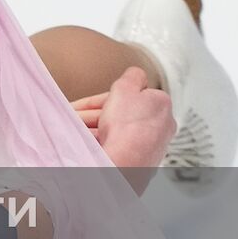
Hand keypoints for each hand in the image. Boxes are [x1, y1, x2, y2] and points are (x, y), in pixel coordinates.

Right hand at [71, 67, 175, 185]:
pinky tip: (86, 143)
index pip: (131, 94)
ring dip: (93, 127)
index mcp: (161, 105)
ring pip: (116, 131)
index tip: (90, 102)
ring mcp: (151, 147)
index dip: (106, 96)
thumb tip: (136, 74)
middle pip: (121, 113)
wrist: (124, 165)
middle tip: (76, 115)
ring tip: (76, 129)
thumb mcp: (125, 88)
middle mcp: (161, 127)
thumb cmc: (126, 129)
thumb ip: (132, 75)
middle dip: (95, 113)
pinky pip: (117, 147)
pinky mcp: (140, 162)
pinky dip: (100, 143)